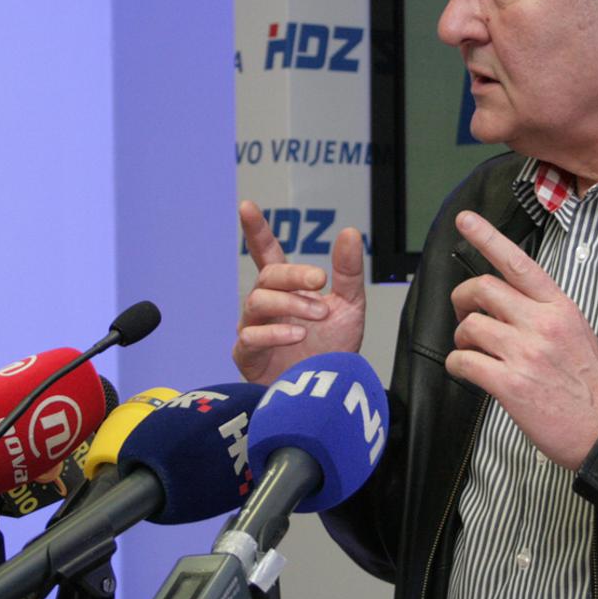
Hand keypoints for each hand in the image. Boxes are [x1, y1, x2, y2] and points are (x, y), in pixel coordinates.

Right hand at [233, 199, 364, 384]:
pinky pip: (250, 337)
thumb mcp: (350, 305)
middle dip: (293, 275)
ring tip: (318, 314)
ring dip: (289, 304)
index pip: (266, 253)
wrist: (331, 392)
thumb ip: (348, 271)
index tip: (247, 206)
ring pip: (258, 302)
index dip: (256, 230)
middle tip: (320, 281)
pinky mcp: (248, 356)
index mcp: (286, 288)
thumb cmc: (333, 349)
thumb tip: (350, 232)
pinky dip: (274, 333)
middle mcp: (266, 305)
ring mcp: (253, 328)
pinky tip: (296, 335)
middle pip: (267, 276)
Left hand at [446, 210, 597, 469]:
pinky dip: (456, 365)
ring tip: (470, 350)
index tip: (465, 220)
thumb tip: (504, 306)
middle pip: (482, 288)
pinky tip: (465, 371)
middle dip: (462, 298)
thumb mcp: (576, 333)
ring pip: (469, 325)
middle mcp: (542, 324)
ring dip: (461, 338)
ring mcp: (525, 353)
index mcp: (560, 307)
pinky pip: (464, 361)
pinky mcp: (510, 384)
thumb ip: (542, 313)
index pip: (518, 263)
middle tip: (463, 312)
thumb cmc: (592, 386)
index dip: (488, 237)